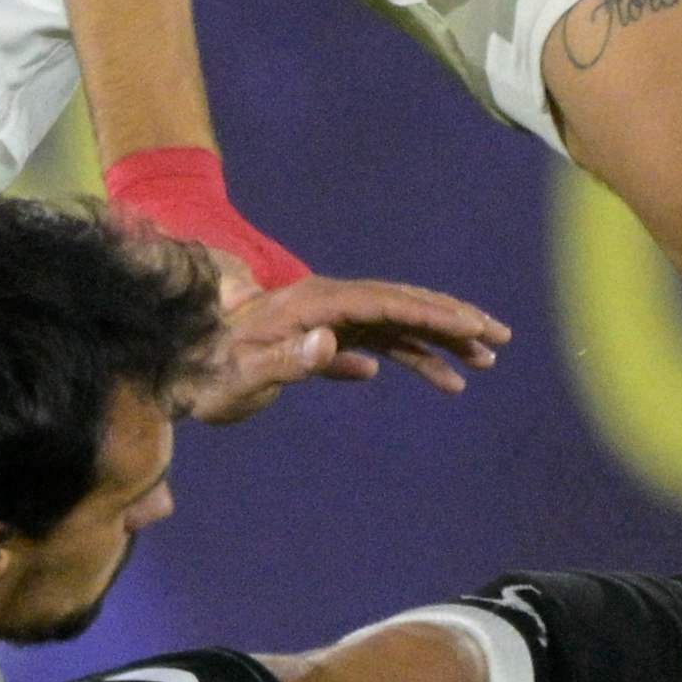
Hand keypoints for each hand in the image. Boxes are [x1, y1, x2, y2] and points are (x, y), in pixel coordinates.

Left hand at [182, 273, 507, 423]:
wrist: (180, 370)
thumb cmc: (208, 376)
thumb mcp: (244, 374)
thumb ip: (288, 359)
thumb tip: (335, 344)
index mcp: (314, 303)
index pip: (386, 303)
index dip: (433, 313)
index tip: (474, 326)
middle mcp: (326, 304)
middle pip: (402, 304)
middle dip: (453, 319)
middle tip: (501, 338)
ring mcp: (328, 321)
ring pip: (397, 325)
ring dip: (440, 341)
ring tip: (484, 363)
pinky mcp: (324, 340)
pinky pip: (380, 345)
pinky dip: (412, 359)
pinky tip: (440, 378)